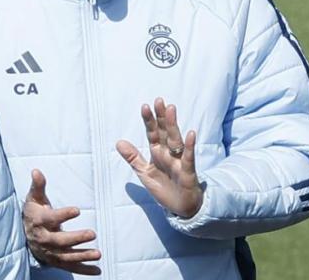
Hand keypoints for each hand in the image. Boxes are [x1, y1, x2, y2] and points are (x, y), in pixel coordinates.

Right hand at [23, 169, 101, 274]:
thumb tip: (36, 171)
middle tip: (92, 233)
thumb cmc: (34, 211)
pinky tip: (97, 271)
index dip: (63, 214)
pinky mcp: (56, 260)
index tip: (77, 209)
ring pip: (66, 256)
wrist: (24, 233)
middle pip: (60, 241)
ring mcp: (50, 252)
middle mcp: (44, 239)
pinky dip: (83, 270)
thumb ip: (38, 185)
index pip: (50, 218)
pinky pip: (70, 267)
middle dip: (76, 238)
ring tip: (98, 254)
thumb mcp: (34, 197)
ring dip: (82, 256)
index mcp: (39, 221)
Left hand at [116, 97, 202, 217]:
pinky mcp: (188, 171)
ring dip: (173, 125)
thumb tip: (118, 142)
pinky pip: (188, 157)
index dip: (149, 121)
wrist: (180, 208)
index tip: (145, 106)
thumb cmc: (164, 188)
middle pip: (164, 132)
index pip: (152, 133)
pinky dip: (189, 146)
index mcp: (158, 152)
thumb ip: (133, 157)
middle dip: (162, 117)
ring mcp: (179, 160)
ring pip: (175, 140)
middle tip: (159, 101)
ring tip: (171, 110)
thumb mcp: (144, 172)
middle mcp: (169, 153)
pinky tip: (190, 134)